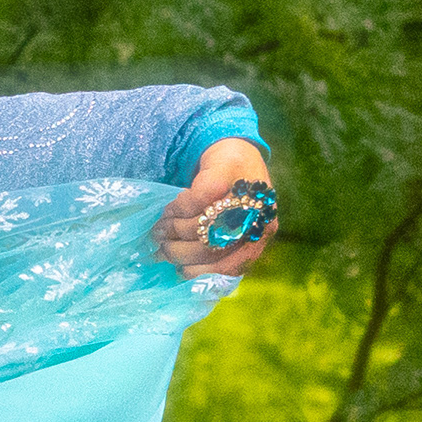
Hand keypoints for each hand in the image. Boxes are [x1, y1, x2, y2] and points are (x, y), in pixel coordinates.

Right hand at [155, 135, 276, 279]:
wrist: (236, 148)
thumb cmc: (231, 196)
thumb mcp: (233, 228)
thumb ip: (218, 251)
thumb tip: (182, 273)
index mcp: (260, 237)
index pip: (230, 268)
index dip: (200, 273)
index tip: (179, 271)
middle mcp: (258, 218)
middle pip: (213, 249)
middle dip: (180, 252)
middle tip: (163, 249)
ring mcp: (243, 195)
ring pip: (202, 226)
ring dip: (174, 230)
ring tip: (161, 230)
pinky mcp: (226, 174)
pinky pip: (195, 200)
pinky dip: (178, 208)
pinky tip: (170, 210)